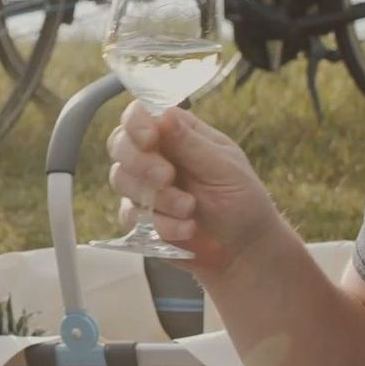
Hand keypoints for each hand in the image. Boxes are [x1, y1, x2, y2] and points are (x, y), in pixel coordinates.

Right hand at [107, 103, 280, 272]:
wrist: (245, 250)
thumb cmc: (243, 201)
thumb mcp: (226, 169)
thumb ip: (191, 144)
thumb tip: (163, 115)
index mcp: (177, 133)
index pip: (139, 116)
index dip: (136, 124)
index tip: (149, 139)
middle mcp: (156, 155)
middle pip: (120, 145)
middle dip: (140, 162)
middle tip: (167, 178)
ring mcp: (145, 187)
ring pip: (121, 180)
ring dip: (157, 198)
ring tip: (190, 209)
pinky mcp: (140, 218)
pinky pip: (130, 216)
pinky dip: (160, 225)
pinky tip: (187, 229)